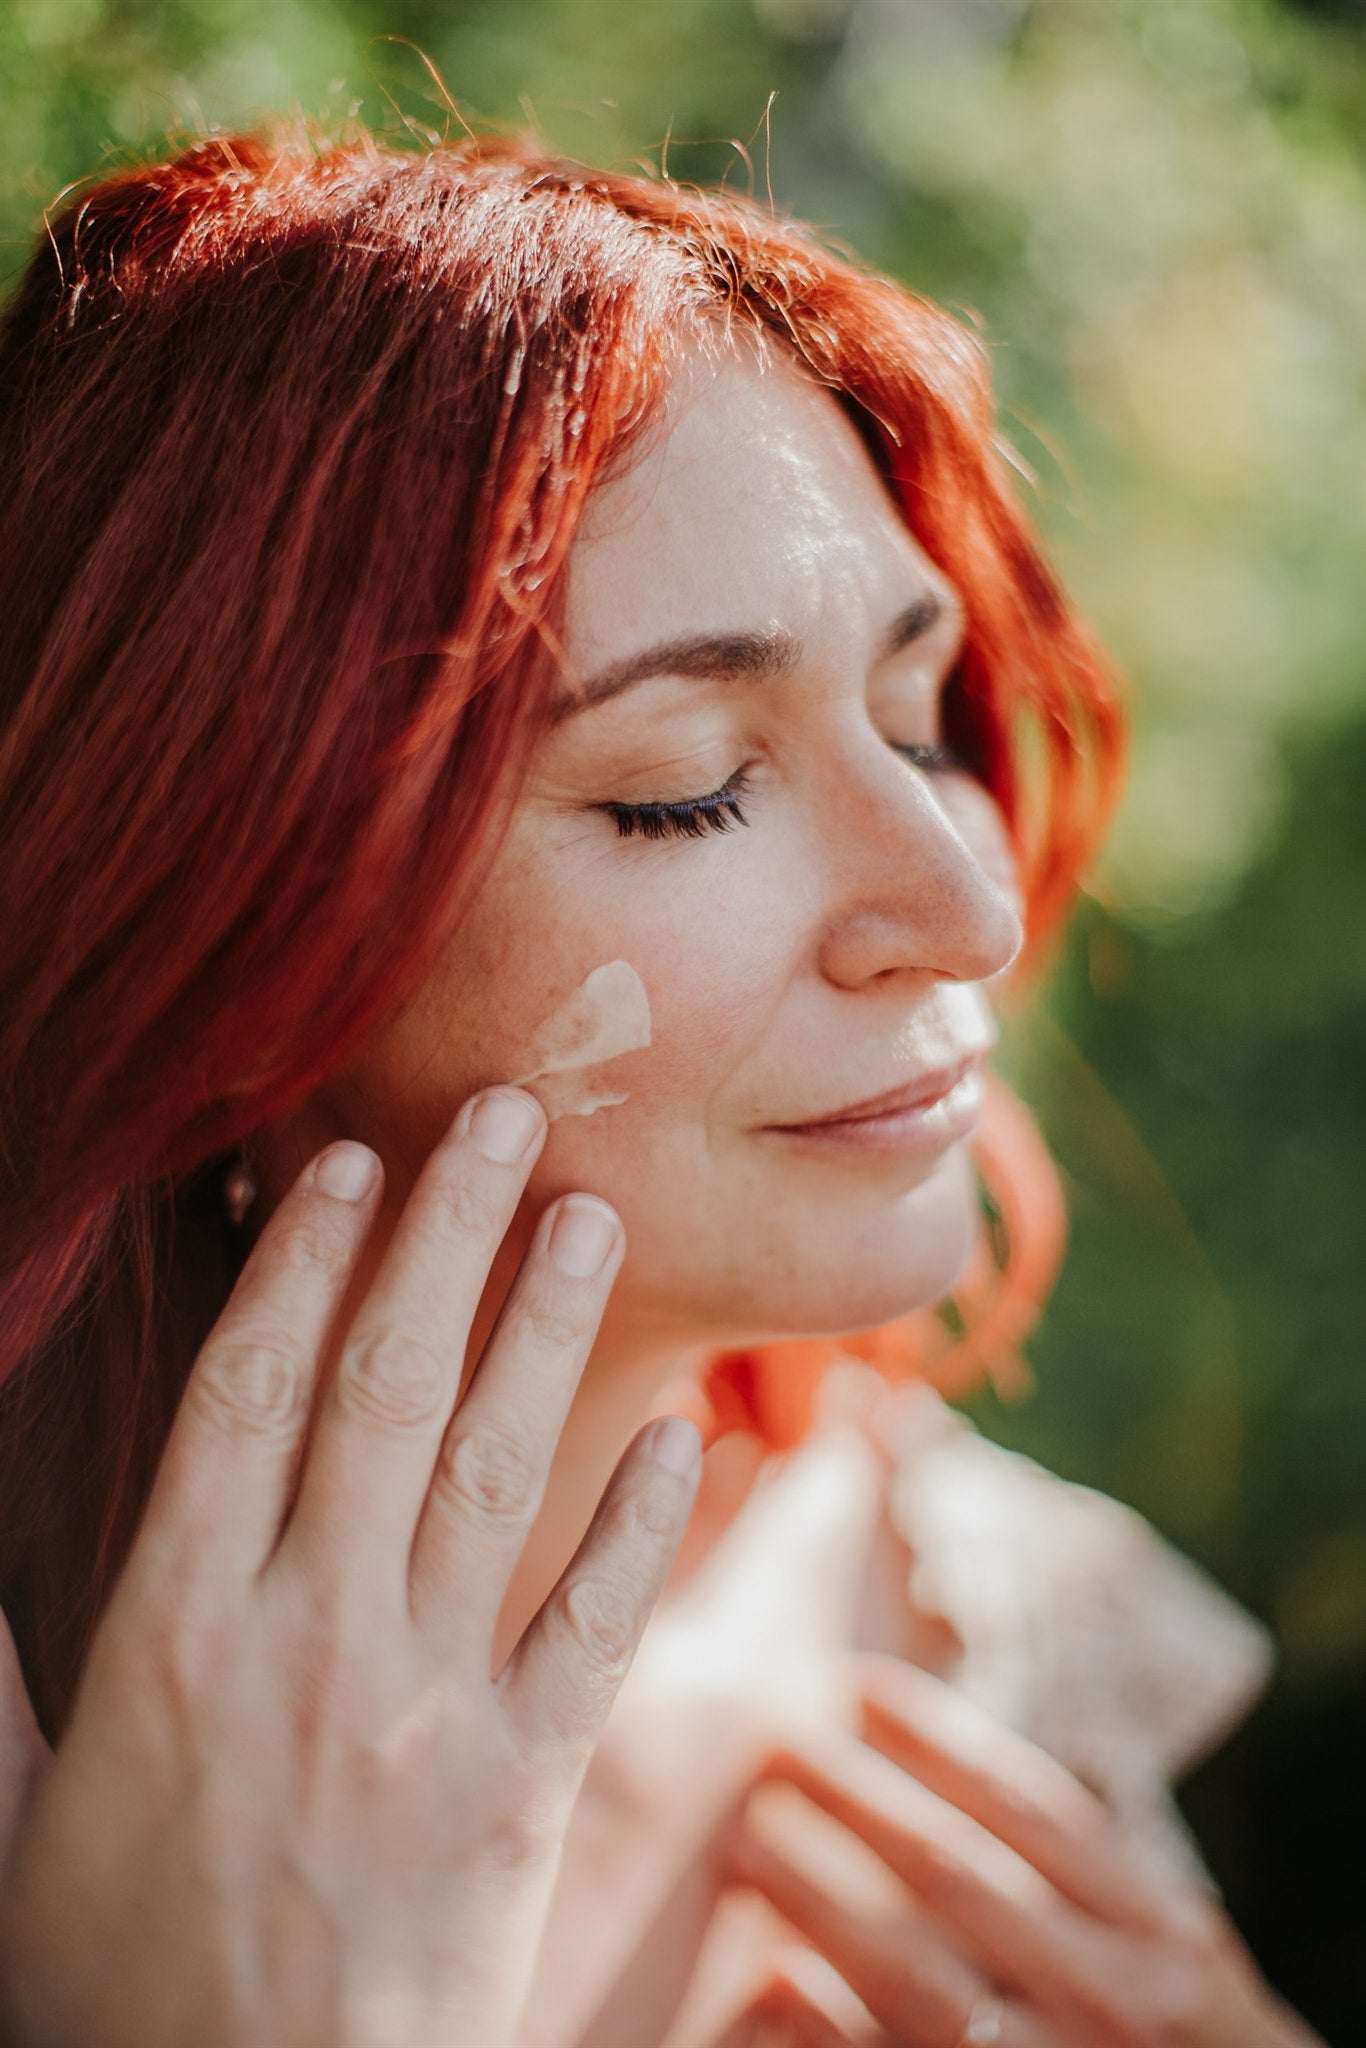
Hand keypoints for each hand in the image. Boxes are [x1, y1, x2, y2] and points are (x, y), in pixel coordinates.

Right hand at [0, 1085, 701, 2047]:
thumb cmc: (108, 1989)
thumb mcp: (16, 1814)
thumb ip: (7, 1664)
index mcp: (172, 1630)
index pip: (250, 1394)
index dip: (301, 1261)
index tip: (346, 1160)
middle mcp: (307, 1639)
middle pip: (383, 1392)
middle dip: (440, 1237)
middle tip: (499, 1111)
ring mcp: (426, 1706)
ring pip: (494, 1472)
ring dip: (546, 1331)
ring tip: (589, 1215)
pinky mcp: (521, 1784)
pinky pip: (594, 1627)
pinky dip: (645, 1525)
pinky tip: (691, 1430)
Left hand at [720, 1653, 1324, 2047]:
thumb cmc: (1174, 2031)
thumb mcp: (1159, 1941)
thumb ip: (1070, 1861)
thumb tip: (924, 1744)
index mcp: (1160, 1930)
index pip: (1033, 1808)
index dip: (938, 1741)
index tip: (854, 1683)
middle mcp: (1122, 1999)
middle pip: (961, 1877)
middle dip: (856, 1801)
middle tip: (768, 1743)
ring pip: (923, 1976)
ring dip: (821, 1901)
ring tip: (743, 1839)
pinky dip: (833, 2028)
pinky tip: (768, 1980)